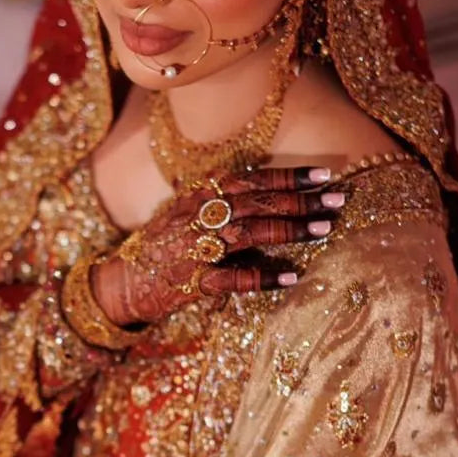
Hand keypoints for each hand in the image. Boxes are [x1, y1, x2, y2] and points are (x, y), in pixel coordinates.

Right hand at [93, 166, 342, 326]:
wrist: (120, 281)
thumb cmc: (160, 248)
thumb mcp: (186, 214)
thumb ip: (221, 206)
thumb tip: (268, 200)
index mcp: (200, 198)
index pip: (251, 180)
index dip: (288, 176)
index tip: (323, 174)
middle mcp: (200, 217)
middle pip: (258, 202)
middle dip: (301, 199)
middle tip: (337, 199)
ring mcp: (196, 248)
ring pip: (251, 232)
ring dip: (290, 229)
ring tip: (325, 228)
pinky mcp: (194, 281)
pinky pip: (234, 278)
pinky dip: (263, 277)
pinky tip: (289, 277)